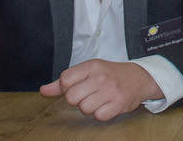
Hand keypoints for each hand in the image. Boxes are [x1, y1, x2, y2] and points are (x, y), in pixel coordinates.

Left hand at [39, 58, 160, 120]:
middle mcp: (101, 77)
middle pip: (71, 97)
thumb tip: (43, 90)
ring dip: (89, 108)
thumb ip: (64, 81)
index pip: (65, 80)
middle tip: (88, 94)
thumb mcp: (88, 71)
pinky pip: (98, 116)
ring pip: (84, 109)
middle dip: (77, 99)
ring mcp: (110, 91)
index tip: (77, 86)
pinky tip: (106, 105)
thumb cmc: (110, 74)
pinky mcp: (118, 104)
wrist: (139, 78)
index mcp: (92, 66)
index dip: (67, 87)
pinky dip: (100, 114)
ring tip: (98, 100)